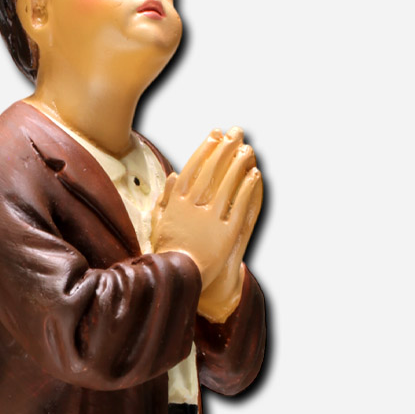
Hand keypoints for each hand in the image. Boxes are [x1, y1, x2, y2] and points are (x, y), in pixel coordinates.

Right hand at [152, 127, 262, 319]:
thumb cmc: (168, 253)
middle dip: (224, 149)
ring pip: (227, 185)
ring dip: (239, 165)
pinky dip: (247, 189)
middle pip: (211, 172)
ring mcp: (210, 220)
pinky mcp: (225, 233)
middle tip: (236, 133)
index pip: (192, 169)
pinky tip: (254, 176)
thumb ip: (166, 199)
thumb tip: (174, 175)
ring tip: (248, 151)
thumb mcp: (160, 223)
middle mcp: (192, 208)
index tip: (215, 135)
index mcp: (176, 203)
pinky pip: (239, 206)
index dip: (205, 150)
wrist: (178, 280)